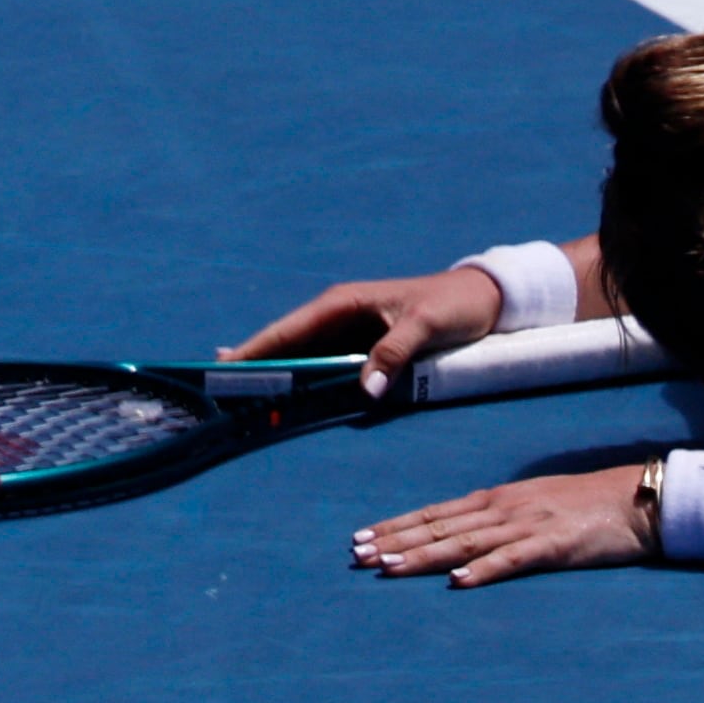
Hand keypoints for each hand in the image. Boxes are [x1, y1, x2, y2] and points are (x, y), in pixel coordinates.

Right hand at [225, 270, 501, 404]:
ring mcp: (349, 334)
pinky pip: (327, 369)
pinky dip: (307, 383)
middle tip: (219, 393)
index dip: (254, 348)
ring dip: (278, 380)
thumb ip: (394, 353)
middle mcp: (338, 316)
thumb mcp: (425, 325)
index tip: (222, 367)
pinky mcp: (364, 349)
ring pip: (304, 360)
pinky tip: (288, 401)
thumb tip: (366, 390)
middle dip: (256, 367)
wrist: (484, 299)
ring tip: (242, 403)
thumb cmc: (452, 303)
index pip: (287, 329)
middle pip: (288, 347)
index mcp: (343, 302)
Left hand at [351, 464, 656, 587]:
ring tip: (390, 567)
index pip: (436, 513)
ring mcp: (528, 526)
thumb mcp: (536, 505)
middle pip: (441, 527)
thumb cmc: (589, 504)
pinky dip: (484, 571)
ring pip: (466, 542)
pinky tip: (458, 582)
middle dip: (396, 541)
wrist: (639, 500)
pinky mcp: (554, 546)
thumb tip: (465, 535)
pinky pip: (513, 560)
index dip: (397, 525)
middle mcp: (505, 509)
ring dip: (426, 555)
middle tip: (357, 556)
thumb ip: (501, 519)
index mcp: (499, 500)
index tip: (361, 537)